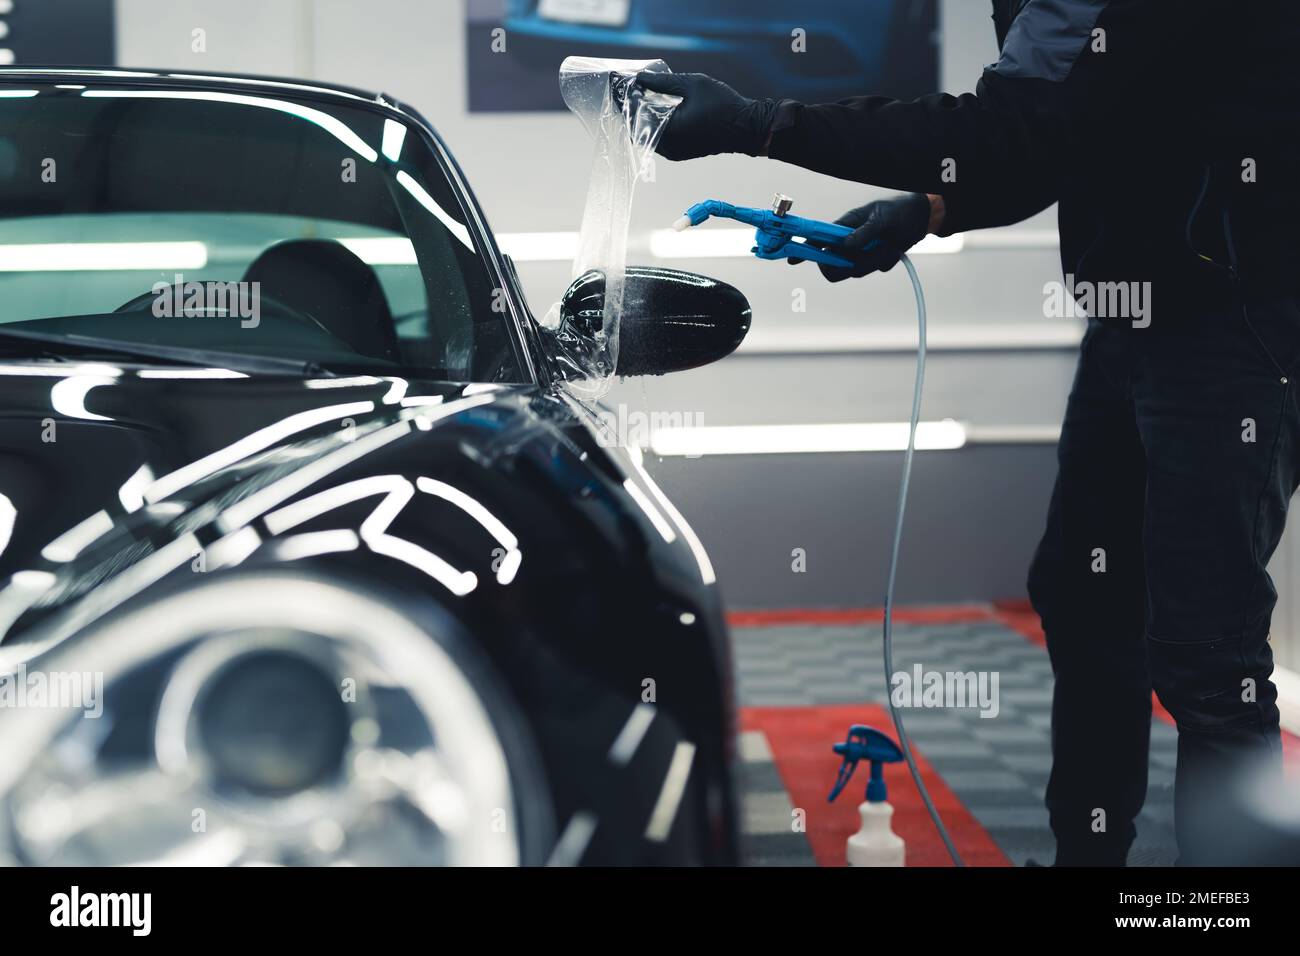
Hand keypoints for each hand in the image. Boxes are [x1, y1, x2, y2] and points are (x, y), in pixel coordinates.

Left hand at [634, 71, 781, 160]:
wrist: (747, 128)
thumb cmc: (724, 106)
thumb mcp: (692, 85)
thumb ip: (663, 82)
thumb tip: (641, 78)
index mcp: (670, 132)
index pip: (636, 116)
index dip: (627, 99)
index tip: (623, 85)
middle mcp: (669, 147)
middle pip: (638, 128)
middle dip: (633, 109)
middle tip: (631, 89)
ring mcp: (674, 153)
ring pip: (648, 135)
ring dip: (643, 117)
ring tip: (642, 96)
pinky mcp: (680, 153)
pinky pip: (659, 139)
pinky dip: (655, 124)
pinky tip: (656, 108)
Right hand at [792, 193, 932, 281]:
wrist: (919, 219)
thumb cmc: (897, 211)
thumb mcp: (881, 218)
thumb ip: (863, 232)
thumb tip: (846, 245)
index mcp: (842, 227)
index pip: (816, 239)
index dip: (803, 249)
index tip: (794, 258)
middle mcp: (847, 242)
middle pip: (832, 265)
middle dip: (849, 264)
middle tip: (866, 253)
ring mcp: (859, 254)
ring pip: (855, 270)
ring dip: (874, 259)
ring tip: (888, 245)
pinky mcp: (871, 262)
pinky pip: (873, 269)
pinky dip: (885, 261)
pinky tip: (893, 248)